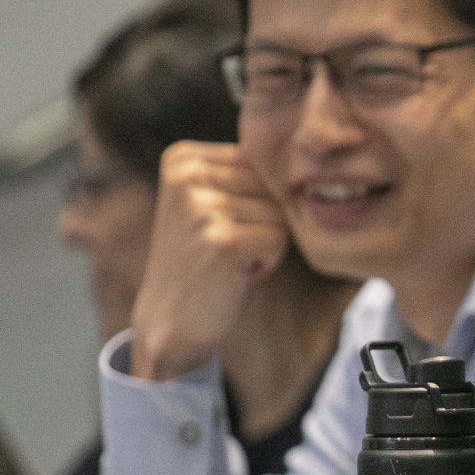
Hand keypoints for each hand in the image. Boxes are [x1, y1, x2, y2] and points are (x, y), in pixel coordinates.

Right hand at [129, 142, 288, 380]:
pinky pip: (279, 240)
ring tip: (227, 259)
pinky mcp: (220, 239)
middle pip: (271, 186)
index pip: (260, 163)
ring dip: (264, 243)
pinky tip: (233, 273)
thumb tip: (303, 160)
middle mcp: (187, 175)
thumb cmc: (204, 256)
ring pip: (279, 214)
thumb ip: (246, 171)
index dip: (255, 200)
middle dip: (262, 221)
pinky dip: (267, 262)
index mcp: (182, 157)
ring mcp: (201, 206)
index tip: (218, 224)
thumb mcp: (211, 199)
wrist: (171, 317)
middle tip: (223, 246)